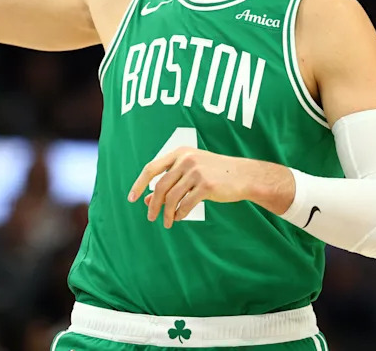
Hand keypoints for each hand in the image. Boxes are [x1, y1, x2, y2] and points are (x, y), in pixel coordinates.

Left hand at [128, 148, 250, 228]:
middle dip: (154, 204)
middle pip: (160, 186)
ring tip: (167, 223)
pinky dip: (180, 213)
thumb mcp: (190, 173)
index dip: (139, 184)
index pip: (151, 168)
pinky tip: (179, 218)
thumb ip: (170, 184)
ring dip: (167, 213)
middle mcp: (186, 160)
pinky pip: (186, 204)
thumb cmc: (215, 174)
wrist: (243, 175)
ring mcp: (196, 172)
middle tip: (150, 217)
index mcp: (180, 153)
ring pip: (172, 197)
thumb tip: (148, 201)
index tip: (132, 198)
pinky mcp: (206, 185)